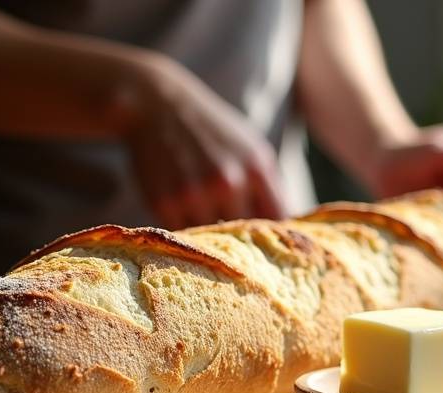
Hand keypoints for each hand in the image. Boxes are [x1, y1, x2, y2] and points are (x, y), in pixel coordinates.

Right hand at [126, 59, 284, 229]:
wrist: (158, 105)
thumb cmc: (211, 130)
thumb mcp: (251, 148)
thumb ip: (269, 187)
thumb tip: (285, 229)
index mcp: (257, 168)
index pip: (277, 219)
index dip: (273, 232)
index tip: (267, 237)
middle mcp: (229, 182)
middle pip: (244, 231)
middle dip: (240, 233)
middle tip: (230, 224)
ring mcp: (196, 194)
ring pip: (213, 236)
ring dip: (211, 231)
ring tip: (203, 209)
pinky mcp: (165, 203)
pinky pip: (184, 232)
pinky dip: (186, 226)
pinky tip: (183, 206)